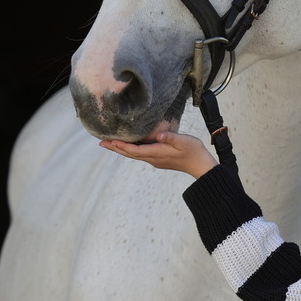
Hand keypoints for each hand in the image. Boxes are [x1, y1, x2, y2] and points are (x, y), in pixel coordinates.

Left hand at [99, 131, 217, 177]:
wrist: (200, 165)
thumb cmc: (193, 151)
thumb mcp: (184, 141)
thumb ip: (171, 137)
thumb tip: (159, 135)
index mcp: (157, 153)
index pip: (135, 150)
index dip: (122, 145)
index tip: (110, 141)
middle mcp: (153, 158)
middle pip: (130, 154)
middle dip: (115, 148)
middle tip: (101, 143)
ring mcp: (155, 160)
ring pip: (133, 155)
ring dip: (120, 149)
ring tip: (109, 144)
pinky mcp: (158, 159)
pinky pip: (139, 154)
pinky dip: (129, 150)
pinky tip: (127, 146)